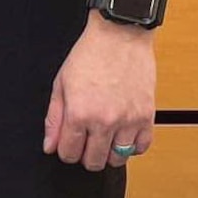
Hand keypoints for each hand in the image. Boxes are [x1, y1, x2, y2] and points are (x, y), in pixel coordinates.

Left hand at [43, 15, 156, 170]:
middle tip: (86, 139)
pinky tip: (123, 133)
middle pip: (94, 162)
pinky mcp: (146, 117)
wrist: (119, 34)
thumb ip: (54, 118)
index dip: (66, 150)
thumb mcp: (61, 82)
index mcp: (79, 113)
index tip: (69, 143)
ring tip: (105, 135)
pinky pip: (141, 148)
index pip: (69, 154)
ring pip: (118, 159)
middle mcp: (104, 121)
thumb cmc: (89, 53)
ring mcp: (128, 121)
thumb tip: (50, 146)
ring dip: (109, 152)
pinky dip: (132, 146)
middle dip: (86, 155)